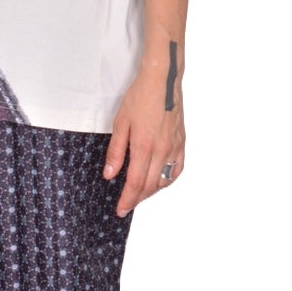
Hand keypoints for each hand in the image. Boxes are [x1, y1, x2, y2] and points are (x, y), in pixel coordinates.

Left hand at [102, 66, 185, 216]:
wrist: (162, 80)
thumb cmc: (140, 97)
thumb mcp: (121, 122)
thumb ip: (116, 151)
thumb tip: (110, 174)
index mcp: (144, 146)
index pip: (136, 183)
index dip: (127, 200)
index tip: (120, 210)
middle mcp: (162, 151)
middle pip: (150, 186)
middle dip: (137, 199)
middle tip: (127, 205)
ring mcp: (174, 147)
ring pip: (164, 180)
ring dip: (152, 190)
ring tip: (140, 193)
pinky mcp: (181, 142)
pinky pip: (177, 169)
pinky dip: (169, 179)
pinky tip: (161, 180)